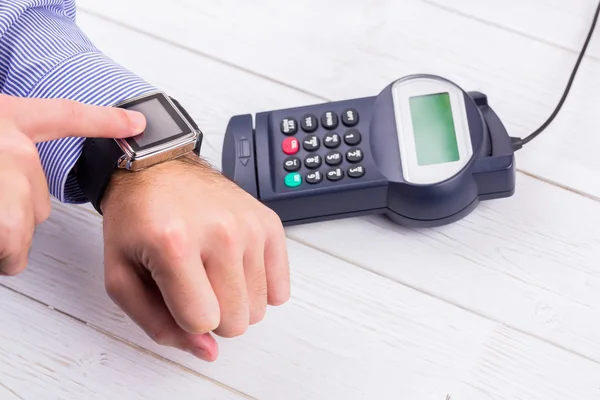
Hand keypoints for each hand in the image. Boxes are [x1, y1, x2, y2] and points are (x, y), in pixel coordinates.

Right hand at [0, 94, 145, 275]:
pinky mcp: (5, 215)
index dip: (104, 120)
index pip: (66, 116)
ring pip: (23, 226)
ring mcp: (6, 174)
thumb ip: (9, 155)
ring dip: (3, 239)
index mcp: (6, 118)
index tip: (138, 123)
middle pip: (40, 201)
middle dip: (14, 217)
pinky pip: (11, 247)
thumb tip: (21, 183)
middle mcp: (10, 144)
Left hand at [100, 154, 290, 361]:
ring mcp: (250, 227)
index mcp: (174, 244)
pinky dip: (259, 288)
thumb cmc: (137, 218)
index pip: (202, 321)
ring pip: (259, 308)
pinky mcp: (269, 223)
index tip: (175, 294)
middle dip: (213, 314)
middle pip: (236, 321)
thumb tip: (207, 350)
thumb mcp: (121, 276)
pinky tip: (236, 267)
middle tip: (194, 283)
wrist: (160, 167)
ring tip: (212, 270)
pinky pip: (281, 289)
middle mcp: (220, 233)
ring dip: (234, 300)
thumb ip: (157, 323)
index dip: (185, 318)